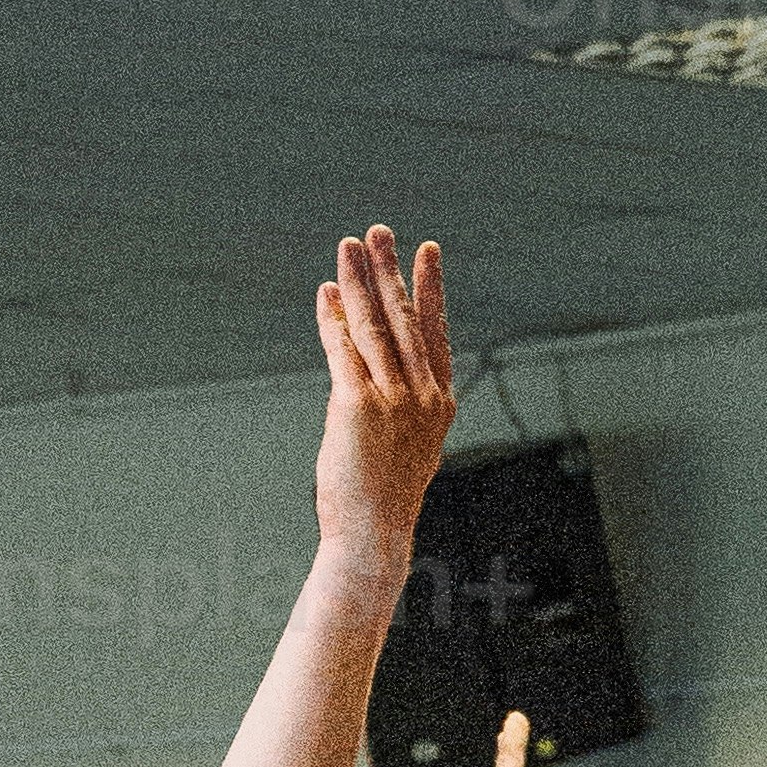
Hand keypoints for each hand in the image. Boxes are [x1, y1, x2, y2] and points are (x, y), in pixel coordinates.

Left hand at [315, 221, 453, 568]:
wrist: (374, 534)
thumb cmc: (384, 496)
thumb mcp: (403, 443)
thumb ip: (392, 402)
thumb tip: (359, 371)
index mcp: (440, 402)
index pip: (434, 331)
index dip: (428, 288)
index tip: (426, 251)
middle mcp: (422, 394)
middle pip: (403, 318)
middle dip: (389, 270)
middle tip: (378, 232)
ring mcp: (393, 398)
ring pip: (373, 326)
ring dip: (359, 281)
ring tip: (348, 247)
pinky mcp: (358, 406)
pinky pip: (343, 351)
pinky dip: (332, 319)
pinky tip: (326, 293)